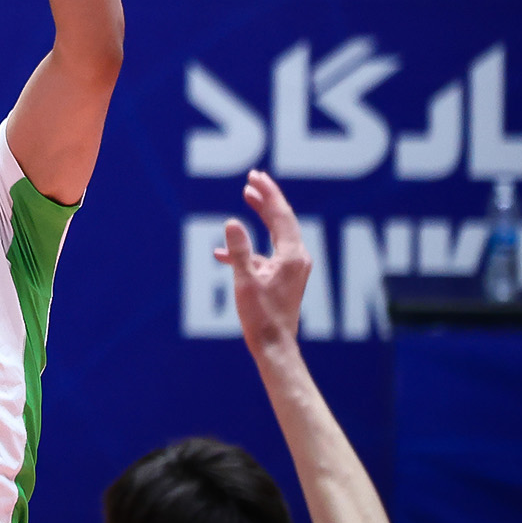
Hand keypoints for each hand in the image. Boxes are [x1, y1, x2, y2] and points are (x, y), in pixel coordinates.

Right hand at [213, 170, 310, 356]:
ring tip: (247, 197)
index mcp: (292, 256)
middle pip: (283, 219)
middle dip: (267, 198)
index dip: (268, 193)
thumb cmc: (261, 317)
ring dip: (261, 216)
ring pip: (277, 233)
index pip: (281, 215)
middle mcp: (297, 258)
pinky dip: (250, 247)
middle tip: (253, 179)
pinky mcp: (284, 277)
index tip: (255, 176)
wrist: (274, 346)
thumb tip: (232, 222)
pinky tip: (223, 252)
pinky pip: (268, 252)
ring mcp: (292, 268)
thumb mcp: (245, 281)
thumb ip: (239, 250)